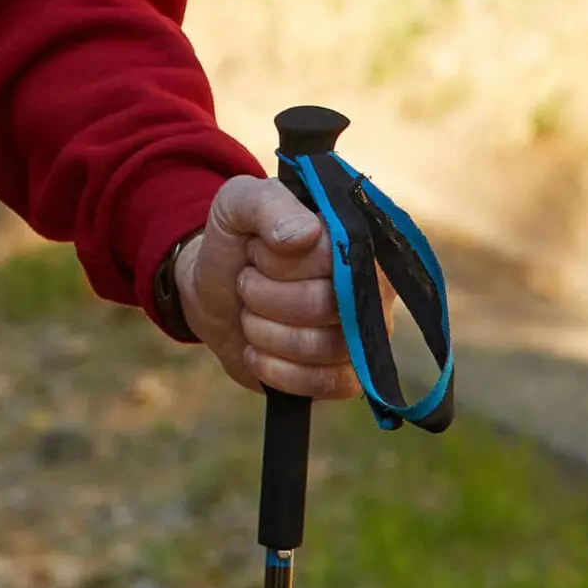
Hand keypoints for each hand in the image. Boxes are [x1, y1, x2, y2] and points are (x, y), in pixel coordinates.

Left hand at [175, 175, 356, 399]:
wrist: (215, 291)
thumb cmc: (237, 241)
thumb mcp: (238, 203)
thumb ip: (269, 205)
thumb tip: (306, 235)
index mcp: (354, 235)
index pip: (335, 257)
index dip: (284, 262)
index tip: (255, 250)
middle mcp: (372, 284)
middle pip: (327, 305)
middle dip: (266, 297)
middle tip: (247, 283)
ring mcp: (364, 332)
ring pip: (323, 347)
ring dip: (266, 332)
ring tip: (250, 313)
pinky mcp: (347, 374)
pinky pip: (327, 384)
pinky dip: (279, 371)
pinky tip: (256, 352)